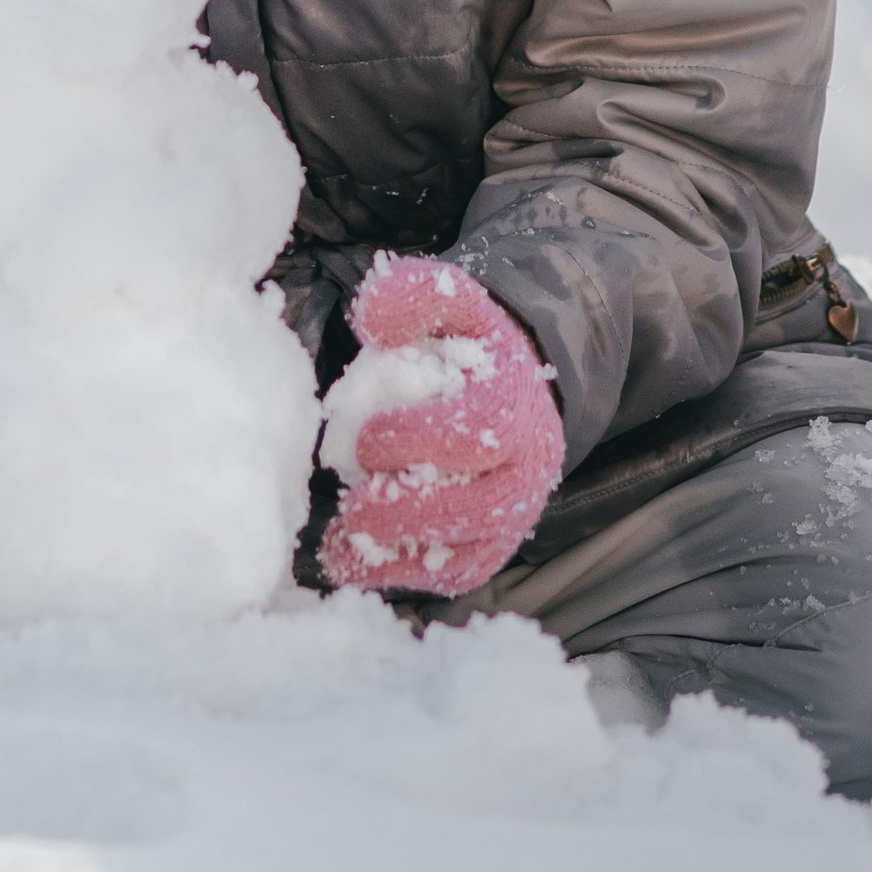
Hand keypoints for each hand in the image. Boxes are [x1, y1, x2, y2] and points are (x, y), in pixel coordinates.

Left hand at [318, 256, 563, 595]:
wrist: (522, 387)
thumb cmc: (476, 346)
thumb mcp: (456, 304)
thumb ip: (416, 296)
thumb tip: (371, 316)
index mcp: (516, 405)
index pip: (478, 434)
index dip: (419, 442)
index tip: (368, 439)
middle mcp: (527, 469)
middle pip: (478, 508)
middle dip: (409, 511)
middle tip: (352, 503)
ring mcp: (515, 515)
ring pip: (468, 555)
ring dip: (401, 553)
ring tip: (344, 536)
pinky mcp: (494, 546)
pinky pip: (457, 576)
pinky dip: (404, 574)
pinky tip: (355, 559)